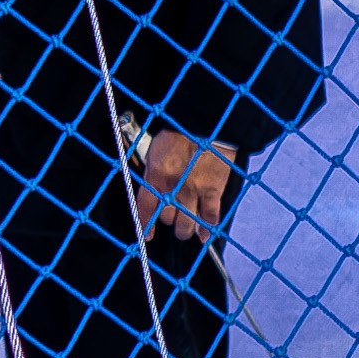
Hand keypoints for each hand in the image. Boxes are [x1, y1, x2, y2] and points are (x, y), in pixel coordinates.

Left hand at [134, 128, 235, 243]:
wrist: (205, 123)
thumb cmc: (180, 130)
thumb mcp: (156, 148)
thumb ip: (153, 169)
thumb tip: (152, 184)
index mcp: (155, 176)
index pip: (145, 208)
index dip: (145, 225)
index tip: (147, 234)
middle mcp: (172, 188)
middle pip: (167, 218)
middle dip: (168, 220)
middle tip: (172, 217)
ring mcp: (193, 191)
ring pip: (186, 224)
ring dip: (185, 229)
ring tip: (186, 229)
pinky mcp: (213, 190)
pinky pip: (210, 217)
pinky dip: (207, 228)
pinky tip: (205, 234)